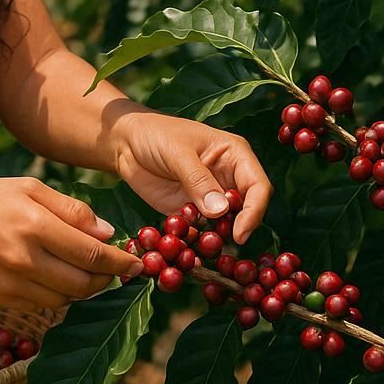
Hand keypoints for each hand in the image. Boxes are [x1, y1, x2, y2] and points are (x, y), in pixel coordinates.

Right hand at [0, 177, 143, 311]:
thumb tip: (108, 232)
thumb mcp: (28, 188)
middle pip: (83, 283)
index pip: (90, 252)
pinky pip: (44, 305)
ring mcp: (12, 283)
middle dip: (108, 280)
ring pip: (66, 299)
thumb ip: (70, 209)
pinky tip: (61, 279)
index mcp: (34, 224)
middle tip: (119, 270)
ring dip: (86, 290)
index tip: (138, 263)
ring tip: (91, 274)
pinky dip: (60, 296)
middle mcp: (24, 258)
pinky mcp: (2, 299)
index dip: (119, 261)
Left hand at [113, 110, 272, 243]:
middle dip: (237, 229)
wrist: (125, 143)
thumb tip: (220, 211)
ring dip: (216, 239)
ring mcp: (211, 197)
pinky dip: (196, 242)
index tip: (240, 232)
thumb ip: (198, 179)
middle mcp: (228, 178)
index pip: (258, 186)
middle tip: (219, 245)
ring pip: (226, 225)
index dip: (254, 211)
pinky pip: (202, 232)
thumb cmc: (155, 134)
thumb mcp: (176, 152)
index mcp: (234, 155)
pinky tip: (185, 248)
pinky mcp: (193, 212)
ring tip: (200, 248)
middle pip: (246, 211)